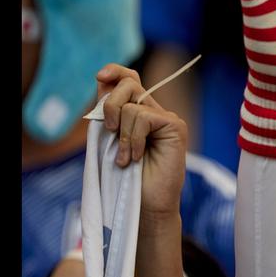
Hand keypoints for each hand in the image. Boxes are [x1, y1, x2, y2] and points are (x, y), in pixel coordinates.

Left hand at [97, 64, 187, 219]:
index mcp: (139, 112)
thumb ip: (108, 112)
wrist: (146, 205)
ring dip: (121, 134)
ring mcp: (167, 119)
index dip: (115, 71)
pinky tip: (136, 156)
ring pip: (132, 105)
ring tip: (125, 157)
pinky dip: (133, 139)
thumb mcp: (110, 139)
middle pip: (129, 84)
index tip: (100, 77)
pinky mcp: (175, 127)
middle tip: (109, 131)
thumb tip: (102, 82)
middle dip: (110, 105)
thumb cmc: (127, 178)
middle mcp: (155, 112)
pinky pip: (143, 118)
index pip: (129, 79)